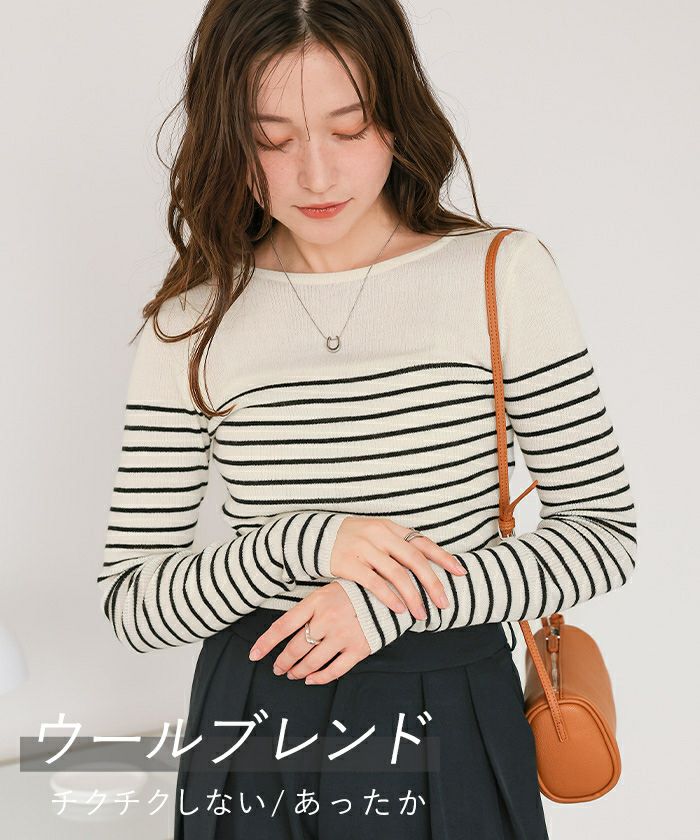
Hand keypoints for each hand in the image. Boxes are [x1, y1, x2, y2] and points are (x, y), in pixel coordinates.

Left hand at [247, 582, 371, 683]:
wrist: (386, 593)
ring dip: (298, 672)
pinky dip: (320, 678)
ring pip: (312, 662)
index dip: (266, 643)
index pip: (283, 626)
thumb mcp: (325, 591)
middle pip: (295, 648)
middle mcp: (327, 620)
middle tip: (278, 668)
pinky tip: (311, 679)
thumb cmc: (352, 591)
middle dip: (282, 662)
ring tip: (292, 674)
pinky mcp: (358, 649)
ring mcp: (343, 635)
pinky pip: (335, 670)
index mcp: (315, 603)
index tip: (254, 655)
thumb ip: (307, 609)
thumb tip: (285, 630)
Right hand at [328, 516, 467, 620]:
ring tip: (422, 614)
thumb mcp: (376, 535)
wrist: (315, 537)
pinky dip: (388, 597)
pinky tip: (399, 609)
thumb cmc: (352, 540)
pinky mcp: (348, 562)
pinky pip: (373, 582)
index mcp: (390, 527)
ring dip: (412, 596)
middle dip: (432, 583)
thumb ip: (398, 546)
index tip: (460, 572)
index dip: (443, 557)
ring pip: (396, 574)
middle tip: (444, 603)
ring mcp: (364, 548)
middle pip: (414, 560)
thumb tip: (427, 565)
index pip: (422, 542)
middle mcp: (380, 535)